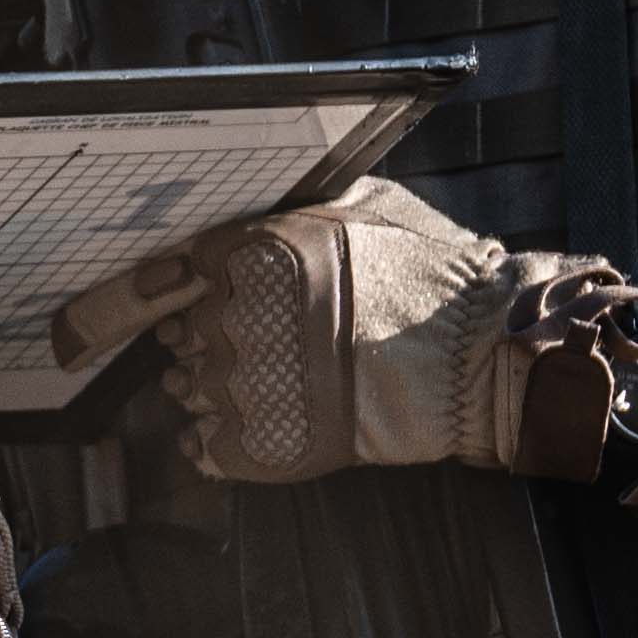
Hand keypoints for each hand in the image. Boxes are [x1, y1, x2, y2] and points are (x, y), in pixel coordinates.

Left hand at [51, 190, 623, 485]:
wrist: (467, 359)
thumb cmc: (424, 277)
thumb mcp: (363, 206)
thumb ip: (298, 207)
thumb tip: (275, 191)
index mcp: (246, 254)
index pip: (170, 271)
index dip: (177, 287)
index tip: (176, 298)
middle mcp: (228, 316)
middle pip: (179, 330)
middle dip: (205, 334)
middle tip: (252, 338)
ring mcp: (235, 383)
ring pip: (189, 386)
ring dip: (214, 384)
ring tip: (269, 381)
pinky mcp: (251, 442)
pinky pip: (202, 446)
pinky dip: (217, 441)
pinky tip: (254, 426)